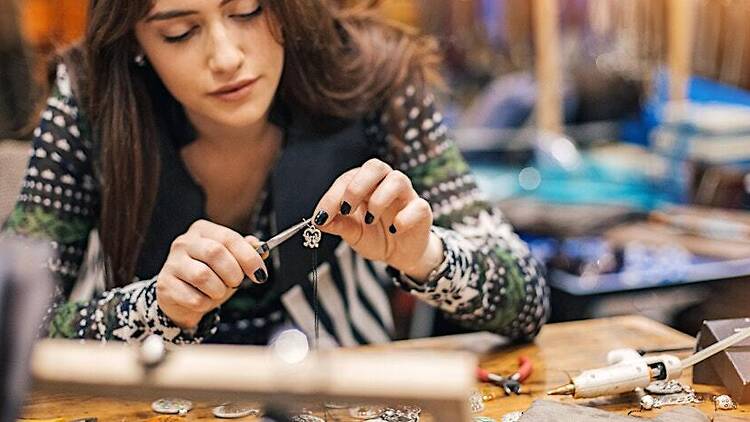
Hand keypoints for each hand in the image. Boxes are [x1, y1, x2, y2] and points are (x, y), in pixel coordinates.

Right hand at [156, 220, 267, 328]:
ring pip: (203, 276)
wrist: (182, 298)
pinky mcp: (165, 285)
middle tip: (236, 283)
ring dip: (219, 290)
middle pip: (216, 252)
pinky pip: (194, 298)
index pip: (229, 238)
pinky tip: (202, 299)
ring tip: (217, 291)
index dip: (249, 257)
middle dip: (233, 273)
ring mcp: (172, 263)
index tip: (260, 274)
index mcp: (203, 230)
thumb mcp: (231, 261)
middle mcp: (184, 242)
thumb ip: (247, 252)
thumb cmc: (210, 276)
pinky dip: (205, 304)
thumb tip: (261, 248)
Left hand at [313, 159, 443, 280]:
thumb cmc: (376, 237)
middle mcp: (386, 184)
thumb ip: (338, 225)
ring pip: (397, 179)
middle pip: (375, 166)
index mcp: (366, 185)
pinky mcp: (422, 210)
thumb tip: (318, 221)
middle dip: (357, 187)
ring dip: (379, 199)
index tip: (320, 217)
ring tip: (370, 220)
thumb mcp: (353, 233)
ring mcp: (406, 195)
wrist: (400, 255)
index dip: (332, 196)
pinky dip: (404, 218)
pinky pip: (417, 205)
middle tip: (346, 209)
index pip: (348, 179)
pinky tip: (394, 230)